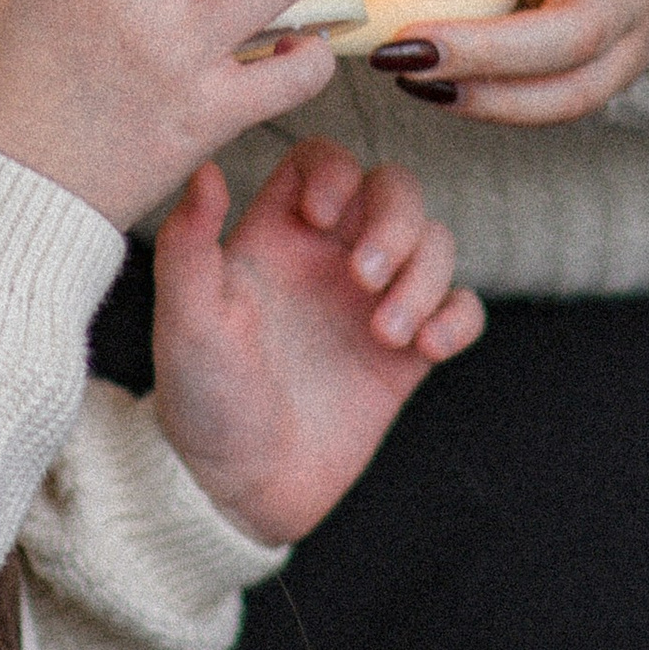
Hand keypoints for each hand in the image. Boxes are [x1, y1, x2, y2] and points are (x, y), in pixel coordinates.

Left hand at [148, 138, 482, 542]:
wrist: (236, 489)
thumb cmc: (200, 399)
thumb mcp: (186, 318)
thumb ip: (189, 242)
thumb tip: (206, 169)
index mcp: (277, 234)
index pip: (324, 160)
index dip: (336, 170)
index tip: (321, 216)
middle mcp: (331, 258)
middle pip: (394, 189)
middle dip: (396, 221)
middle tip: (365, 277)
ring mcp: (373, 304)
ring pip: (435, 243)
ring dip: (426, 276)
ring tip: (387, 332)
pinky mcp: (405, 356)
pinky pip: (461, 307)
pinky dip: (458, 316)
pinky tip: (427, 347)